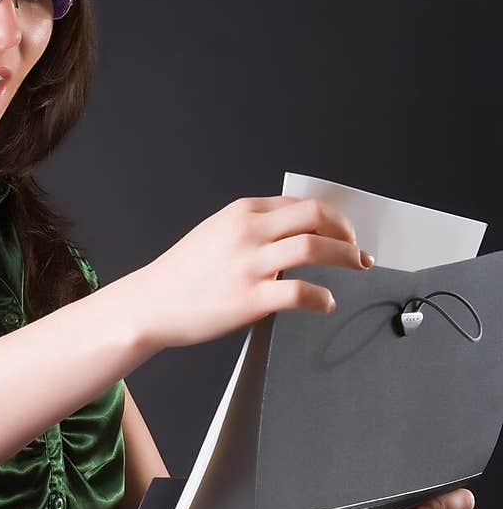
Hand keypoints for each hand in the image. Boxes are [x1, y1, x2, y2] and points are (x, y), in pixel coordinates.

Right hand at [136, 196, 372, 353]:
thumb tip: (291, 232)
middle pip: (314, 215)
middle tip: (357, 249)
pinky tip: (327, 302)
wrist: (151, 304)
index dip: (330, 217)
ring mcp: (249, 265)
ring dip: (345, 256)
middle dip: (345, 231)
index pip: (299, 204)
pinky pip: (299, 292)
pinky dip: (322, 297)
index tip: (342, 232)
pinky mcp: (249, 299)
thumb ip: (250, 228)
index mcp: (241, 212)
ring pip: (313, 247)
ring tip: (357, 267)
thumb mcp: (216, 233)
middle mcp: (247, 232)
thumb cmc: (182, 274)